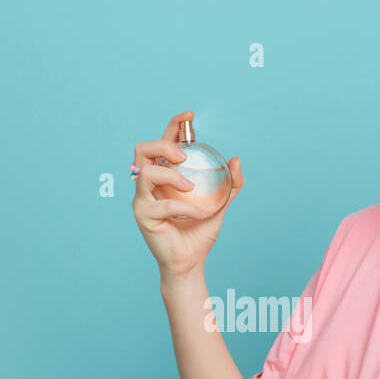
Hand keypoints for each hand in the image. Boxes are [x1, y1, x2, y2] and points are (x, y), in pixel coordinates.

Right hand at [131, 109, 245, 280]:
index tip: (190, 116)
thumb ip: (230, 185)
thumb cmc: (199, 233)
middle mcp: (148, 185)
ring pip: (146, 173)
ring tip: (191, 188)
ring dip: (172, 176)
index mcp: (164, 176)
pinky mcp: (143, 217)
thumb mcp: (220, 205)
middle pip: (142, 149)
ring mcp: (142, 200)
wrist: (190, 263)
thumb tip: (237, 160)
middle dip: (164, 145)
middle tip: (185, 156)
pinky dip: (185, 208)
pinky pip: (162, 204)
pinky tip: (200, 215)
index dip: (173, 125)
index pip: (163, 143)